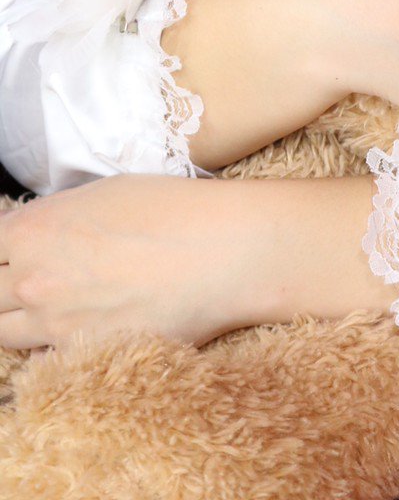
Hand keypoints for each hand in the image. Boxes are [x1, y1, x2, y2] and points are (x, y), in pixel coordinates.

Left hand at [0, 174, 391, 350]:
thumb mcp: (103, 193)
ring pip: (4, 335)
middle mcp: (33, 281)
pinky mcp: (84, 357)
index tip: (11, 254)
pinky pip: (43, 358)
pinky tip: (71, 329)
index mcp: (33, 231)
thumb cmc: (172, 210)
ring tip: (48, 304)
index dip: (1, 251)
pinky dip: (47, 347)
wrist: (223, 251)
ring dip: (18, 319)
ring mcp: (55, 326)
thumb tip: (36, 235)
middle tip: (32, 280)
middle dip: (4, 285)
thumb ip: (54, 219)